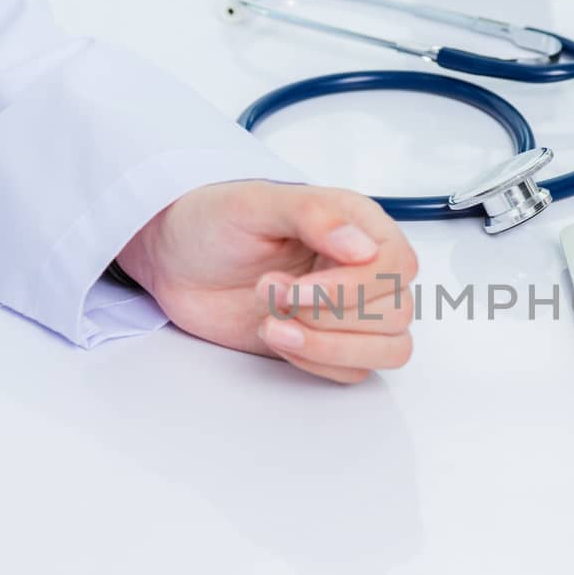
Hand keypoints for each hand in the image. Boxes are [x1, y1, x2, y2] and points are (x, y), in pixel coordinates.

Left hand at [116, 181, 417, 383]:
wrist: (175, 262)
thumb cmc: (212, 223)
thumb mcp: (254, 203)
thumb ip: (313, 215)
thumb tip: (362, 246)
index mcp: (358, 223)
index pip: (398, 265)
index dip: (355, 287)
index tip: (298, 290)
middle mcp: (363, 267)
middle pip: (396, 313)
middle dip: (328, 315)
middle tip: (269, 294)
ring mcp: (350, 310)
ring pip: (389, 348)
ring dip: (328, 346)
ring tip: (272, 325)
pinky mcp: (330, 342)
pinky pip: (355, 371)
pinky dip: (316, 362)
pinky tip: (278, 336)